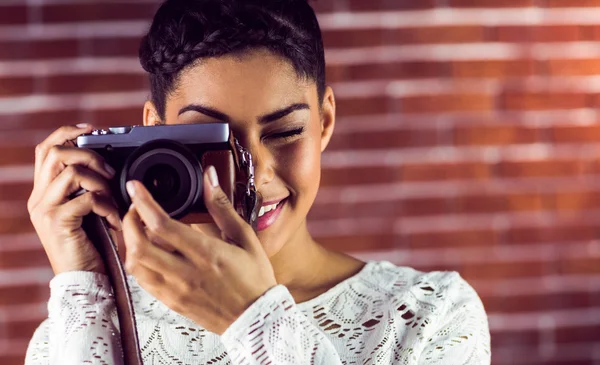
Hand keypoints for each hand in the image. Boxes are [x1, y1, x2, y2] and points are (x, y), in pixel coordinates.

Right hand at [27, 124, 121, 274]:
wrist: (83, 280)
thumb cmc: (91, 246)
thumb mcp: (87, 211)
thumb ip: (87, 188)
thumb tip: (106, 164)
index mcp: (44, 192)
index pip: (46, 150)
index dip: (66, 133)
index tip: (91, 128)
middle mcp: (38, 198)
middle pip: (54, 152)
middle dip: (88, 154)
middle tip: (109, 171)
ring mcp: (44, 210)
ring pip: (71, 171)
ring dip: (100, 181)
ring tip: (112, 200)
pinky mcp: (57, 222)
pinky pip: (86, 198)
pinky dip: (106, 205)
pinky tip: (112, 219)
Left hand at [122, 166, 277, 334]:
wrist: (256, 318)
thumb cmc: (254, 278)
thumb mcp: (244, 237)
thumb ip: (222, 206)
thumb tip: (210, 178)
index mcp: (206, 254)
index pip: (162, 225)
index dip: (143, 203)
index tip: (136, 188)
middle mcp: (186, 273)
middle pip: (138, 247)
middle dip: (128, 222)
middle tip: (135, 209)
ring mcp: (175, 290)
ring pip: (135, 266)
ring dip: (128, 243)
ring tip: (137, 229)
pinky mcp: (171, 302)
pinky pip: (142, 281)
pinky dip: (137, 262)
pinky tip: (147, 251)